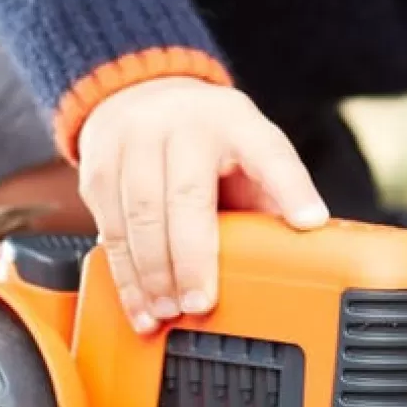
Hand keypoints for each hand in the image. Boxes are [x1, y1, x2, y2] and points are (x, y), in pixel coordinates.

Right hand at [77, 77, 326, 331]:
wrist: (138, 93)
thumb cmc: (206, 135)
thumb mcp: (248, 146)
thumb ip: (273, 190)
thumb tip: (306, 246)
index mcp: (234, 121)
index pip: (268, 151)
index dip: (291, 188)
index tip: (309, 222)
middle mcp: (181, 125)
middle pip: (186, 197)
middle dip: (192, 259)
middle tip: (202, 304)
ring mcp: (133, 142)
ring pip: (139, 217)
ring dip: (153, 275)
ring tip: (167, 313)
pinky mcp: (98, 167)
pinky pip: (109, 229)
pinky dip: (124, 276)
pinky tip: (139, 305)